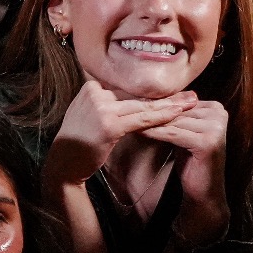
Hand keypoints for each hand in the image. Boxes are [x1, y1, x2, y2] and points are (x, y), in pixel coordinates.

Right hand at [42, 81, 194, 187]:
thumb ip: (105, 104)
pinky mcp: (108, 124)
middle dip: (166, 98)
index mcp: (91, 88)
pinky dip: (160, 119)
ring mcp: (101, 108)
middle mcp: (95, 93)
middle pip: (137, 97)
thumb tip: (130, 100)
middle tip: (190, 96)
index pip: (128, 91)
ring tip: (190, 104)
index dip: (152, 95)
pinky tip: (176, 116)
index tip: (174, 94)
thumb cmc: (77, 143)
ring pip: (142, 107)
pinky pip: (141, 121)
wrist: (62, 165)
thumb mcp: (86, 115)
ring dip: (170, 107)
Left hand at [140, 97, 229, 245]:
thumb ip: (176, 116)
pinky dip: (155, 133)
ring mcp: (215, 128)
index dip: (156, 104)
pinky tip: (138, 131)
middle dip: (151, 112)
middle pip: (176, 111)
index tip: (132, 102)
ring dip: (149, 122)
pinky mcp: (207, 142)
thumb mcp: (183, 133)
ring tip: (128, 119)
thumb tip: (149, 97)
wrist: (204, 191)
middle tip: (126, 108)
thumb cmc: (190, 161)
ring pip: (173, 122)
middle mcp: (219, 114)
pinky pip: (173, 134)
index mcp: (215, 108)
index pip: (179, 103)